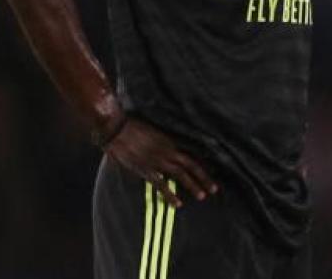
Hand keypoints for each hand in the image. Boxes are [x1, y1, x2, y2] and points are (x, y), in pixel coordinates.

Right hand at [103, 117, 218, 207]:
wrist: (116, 129)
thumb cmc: (133, 127)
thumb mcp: (153, 131)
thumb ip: (162, 140)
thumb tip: (167, 145)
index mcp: (171, 141)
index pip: (193, 152)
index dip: (204, 162)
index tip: (214, 169)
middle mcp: (168, 151)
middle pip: (191, 165)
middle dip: (204, 177)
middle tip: (215, 188)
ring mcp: (158, 161)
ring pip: (181, 174)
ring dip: (193, 185)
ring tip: (203, 196)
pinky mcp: (146, 170)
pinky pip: (162, 185)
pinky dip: (170, 194)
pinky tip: (178, 204)